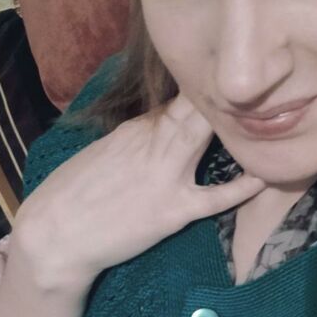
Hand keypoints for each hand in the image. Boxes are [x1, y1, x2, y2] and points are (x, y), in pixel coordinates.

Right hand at [13, 94, 265, 292]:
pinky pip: (214, 197)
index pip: (176, 99)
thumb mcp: (101, 153)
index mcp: (134, 129)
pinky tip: (263, 176)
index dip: (204, 88)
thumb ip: (134, 139)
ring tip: (263, 112)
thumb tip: (158, 128)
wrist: (53, 235)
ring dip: (233, 125)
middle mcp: (153, 143)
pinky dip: (240, 188)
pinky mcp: (172, 210)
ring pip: (206, 138)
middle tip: (255, 83)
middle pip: (196, 107)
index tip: (227, 81)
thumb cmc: (69, 195)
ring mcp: (165, 176)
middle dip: (224, 93)